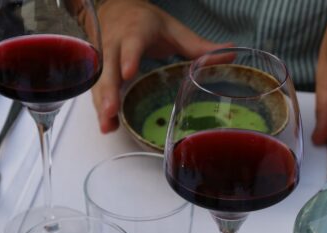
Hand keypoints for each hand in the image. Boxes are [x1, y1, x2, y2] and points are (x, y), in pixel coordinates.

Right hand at [92, 0, 225, 133]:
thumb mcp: (173, 29)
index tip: (128, 73)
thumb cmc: (145, 22)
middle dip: (108, 91)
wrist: (115, 9)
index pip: (131, 45)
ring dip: (101, 105)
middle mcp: (115, 45)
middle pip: (108, 70)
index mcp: (135, 32)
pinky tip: (107, 126)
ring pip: (98, 84)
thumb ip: (198, 46)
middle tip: (111, 110)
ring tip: (108, 126)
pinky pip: (96, 91)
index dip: (128, 58)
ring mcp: (103, 60)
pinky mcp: (98, 72)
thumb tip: (230, 54)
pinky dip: (100, 109)